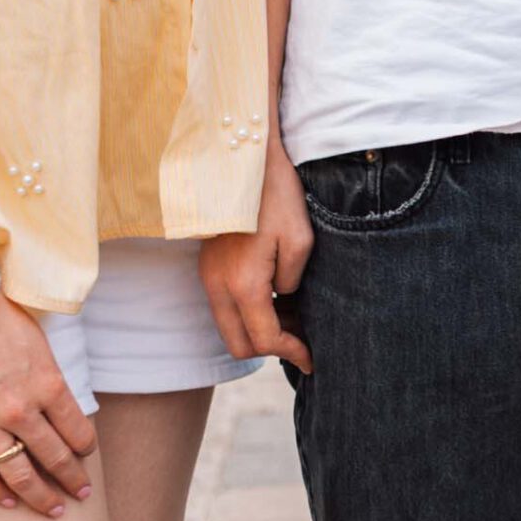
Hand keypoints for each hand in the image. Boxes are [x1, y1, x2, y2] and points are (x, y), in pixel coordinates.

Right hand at [0, 296, 96, 517]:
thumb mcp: (40, 342)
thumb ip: (50, 377)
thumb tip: (60, 403)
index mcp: (49, 384)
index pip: (77, 430)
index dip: (86, 449)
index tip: (89, 459)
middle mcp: (22, 409)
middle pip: (53, 456)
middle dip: (71, 479)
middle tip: (81, 496)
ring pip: (17, 472)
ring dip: (37, 495)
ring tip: (51, 510)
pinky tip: (6, 502)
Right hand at [200, 151, 313, 373]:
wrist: (240, 162)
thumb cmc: (276, 196)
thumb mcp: (300, 240)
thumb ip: (293, 281)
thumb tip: (283, 297)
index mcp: (244, 286)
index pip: (265, 340)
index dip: (292, 352)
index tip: (313, 358)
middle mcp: (218, 288)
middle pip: (239, 345)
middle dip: (272, 348)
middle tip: (303, 337)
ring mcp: (208, 277)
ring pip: (229, 327)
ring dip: (258, 330)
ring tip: (294, 314)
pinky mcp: (207, 266)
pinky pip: (224, 306)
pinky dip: (247, 312)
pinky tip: (275, 295)